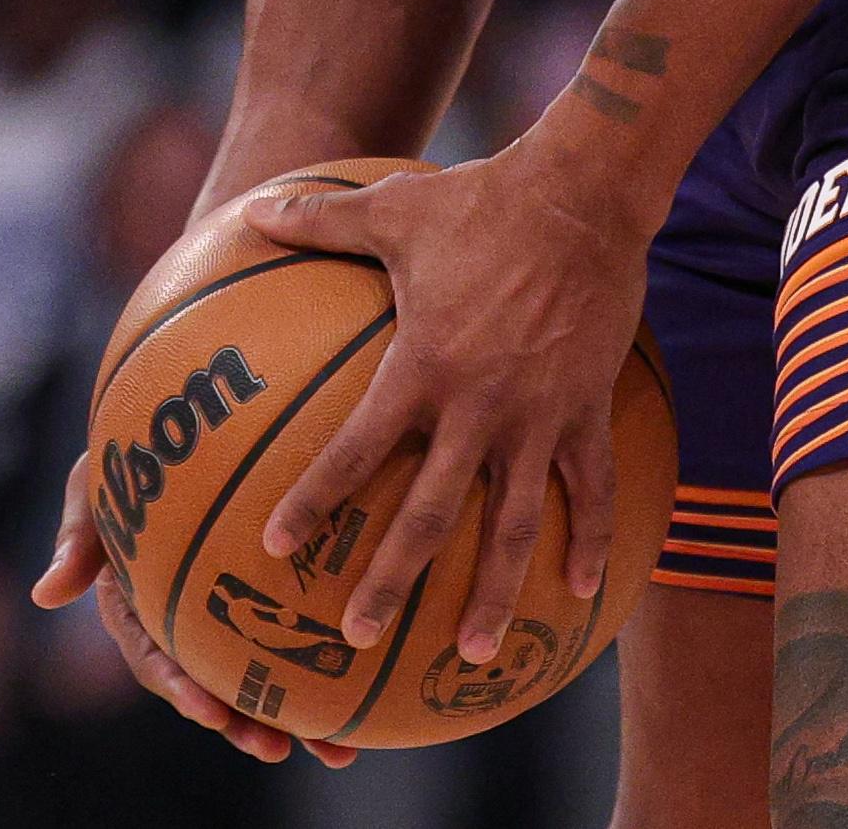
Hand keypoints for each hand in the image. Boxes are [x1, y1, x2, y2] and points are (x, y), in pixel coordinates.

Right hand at [31, 453, 352, 766]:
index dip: (180, 689)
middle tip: (277, 748)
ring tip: (337, 751)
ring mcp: (225, 616)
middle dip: (243, 724)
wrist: (178, 420)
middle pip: (211, 686)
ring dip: (295, 719)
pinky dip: (328, 668)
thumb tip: (43, 595)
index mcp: (136, 608)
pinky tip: (372, 691)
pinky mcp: (268, 600)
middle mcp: (182, 624)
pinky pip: (296, 638)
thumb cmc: (130, 453)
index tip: (208, 712)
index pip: (153, 659)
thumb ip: (78, 536)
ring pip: (259, 677)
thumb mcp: (94, 485)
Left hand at [244, 144, 645, 660]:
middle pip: (428, 513)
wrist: (584, 195)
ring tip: (473, 652)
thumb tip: (253, 210)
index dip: (315, 500)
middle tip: (356, 635)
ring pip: (513, 525)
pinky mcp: (588, 410)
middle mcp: (477, 406)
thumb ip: (321, 222)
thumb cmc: (480, 198)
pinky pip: (594, 489)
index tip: (278, 549)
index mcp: (422, 366)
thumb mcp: (391, 207)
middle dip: (391, 580)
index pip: (356, 449)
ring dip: (493, 592)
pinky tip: (582, 591)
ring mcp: (538, 416)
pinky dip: (592, 541)